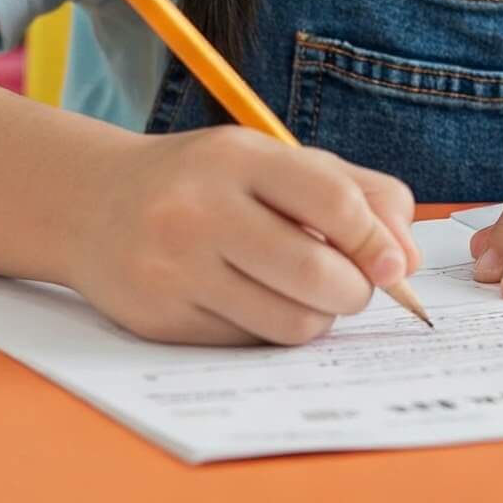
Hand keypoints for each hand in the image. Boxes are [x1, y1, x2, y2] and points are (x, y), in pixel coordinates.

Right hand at [69, 126, 419, 345]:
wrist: (92, 203)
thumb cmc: (206, 180)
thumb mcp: (273, 162)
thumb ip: (354, 192)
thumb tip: (410, 258)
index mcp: (238, 158)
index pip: (334, 203)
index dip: (377, 242)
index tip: (395, 266)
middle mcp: (201, 210)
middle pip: (317, 273)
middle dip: (355, 291)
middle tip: (354, 287)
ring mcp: (175, 268)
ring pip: (289, 322)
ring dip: (317, 317)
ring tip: (306, 294)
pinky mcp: (161, 320)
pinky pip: (248, 344)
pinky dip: (270, 332)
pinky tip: (255, 303)